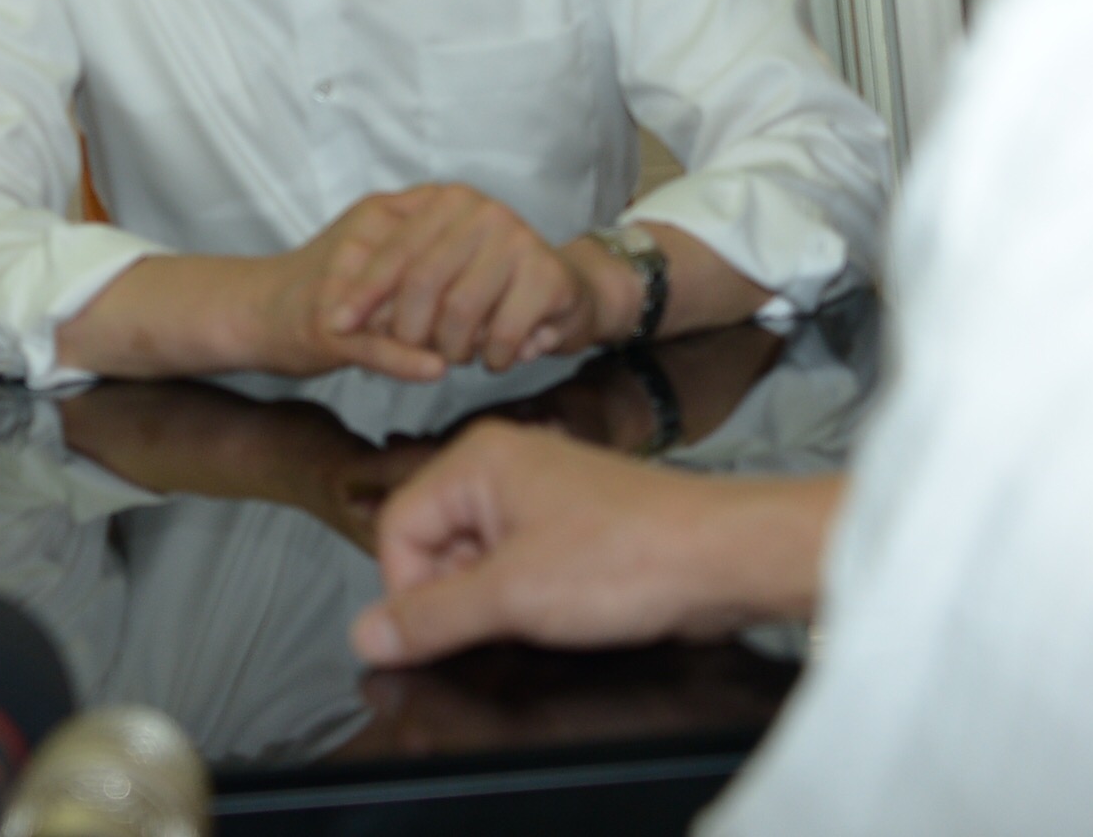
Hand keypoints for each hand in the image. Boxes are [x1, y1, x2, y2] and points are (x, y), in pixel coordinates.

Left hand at [283, 185, 624, 378]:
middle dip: (408, 330)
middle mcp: (483, 211)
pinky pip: (500, 335)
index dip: (363, 292)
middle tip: (414, 352)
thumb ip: (391, 287)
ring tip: (460, 353)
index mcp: (448, 201)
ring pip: (459, 314)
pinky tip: (496, 358)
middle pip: (421, 283)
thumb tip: (336, 319)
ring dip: (453, 349)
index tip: (335, 326)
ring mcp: (519, 240)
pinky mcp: (549, 276)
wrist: (571, 291)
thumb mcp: (435, 274)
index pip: (394, 250)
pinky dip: (492, 358)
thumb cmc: (488, 286)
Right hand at [352, 421, 833, 665]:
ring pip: (477, 559)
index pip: (397, 526)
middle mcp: (505, 466)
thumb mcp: (512, 597)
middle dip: (455, 594)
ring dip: (495, 599)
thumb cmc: (634, 556)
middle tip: (499, 622)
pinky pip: (518, 565)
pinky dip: (526, 596)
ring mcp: (541, 495)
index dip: (407, 590)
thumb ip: (431, 617)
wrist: (725, 558)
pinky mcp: (571, 526)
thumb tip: (367, 632)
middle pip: (434, 542)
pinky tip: (562, 610)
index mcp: (479, 459)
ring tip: (542, 613)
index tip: (434, 633)